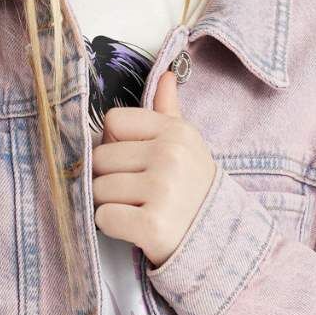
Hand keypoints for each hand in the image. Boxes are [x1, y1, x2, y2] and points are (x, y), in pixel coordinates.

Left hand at [92, 64, 217, 267]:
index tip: (135, 163)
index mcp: (176, 132)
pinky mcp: (152, 225)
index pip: (112, 122)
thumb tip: (165, 74)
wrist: (218, 240)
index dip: (115, 145)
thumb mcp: (186, 147)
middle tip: (136, 194)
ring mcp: (162, 190)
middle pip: (100, 158)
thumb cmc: (193, 191)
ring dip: (110, 204)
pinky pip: (104, 218)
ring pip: (98, 190)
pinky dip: (113, 227)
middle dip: (109, 179)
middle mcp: (171, 156)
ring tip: (138, 210)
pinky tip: (135, 228)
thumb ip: (168, 113)